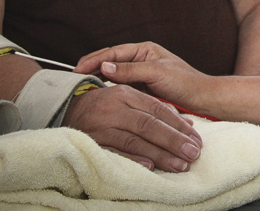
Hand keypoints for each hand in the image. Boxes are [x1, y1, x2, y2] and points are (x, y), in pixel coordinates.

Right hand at [63, 84, 201, 172]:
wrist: (65, 108)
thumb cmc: (104, 104)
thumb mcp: (129, 96)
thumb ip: (156, 107)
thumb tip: (186, 123)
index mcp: (125, 93)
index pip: (157, 109)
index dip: (178, 125)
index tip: (194, 138)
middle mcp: (114, 107)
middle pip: (149, 125)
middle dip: (174, 141)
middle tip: (193, 154)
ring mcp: (102, 125)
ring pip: (135, 140)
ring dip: (160, 154)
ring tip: (179, 165)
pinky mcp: (93, 140)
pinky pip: (115, 152)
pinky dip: (133, 159)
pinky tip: (149, 166)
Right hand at [75, 42, 206, 111]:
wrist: (201, 98)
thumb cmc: (184, 82)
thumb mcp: (156, 73)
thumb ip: (131, 70)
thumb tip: (105, 67)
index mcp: (144, 50)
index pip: (113, 53)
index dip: (94, 61)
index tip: (77, 70)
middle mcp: (140, 59)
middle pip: (110, 62)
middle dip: (91, 68)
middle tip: (73, 79)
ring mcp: (140, 74)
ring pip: (113, 75)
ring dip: (97, 80)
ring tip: (80, 88)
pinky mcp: (142, 88)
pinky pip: (120, 87)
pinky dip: (108, 90)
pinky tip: (98, 97)